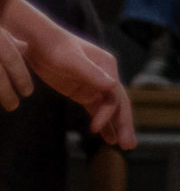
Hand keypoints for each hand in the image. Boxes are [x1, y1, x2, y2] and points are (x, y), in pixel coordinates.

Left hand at [0, 0, 135, 147]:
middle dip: (124, 124)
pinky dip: (104, 123)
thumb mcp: (72, 61)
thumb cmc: (57, 48)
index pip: (114, 95)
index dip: (108, 114)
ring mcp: (95, 85)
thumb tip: (113, 86)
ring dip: (117, 126)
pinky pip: (97, 110)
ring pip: (110, 109)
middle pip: (119, 103)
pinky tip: (107, 137)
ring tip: (124, 146)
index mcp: (107, 67)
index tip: (95, 129)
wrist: (40, 44)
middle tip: (129, 146)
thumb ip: (92, 73)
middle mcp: (106, 77)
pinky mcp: (83, 92)